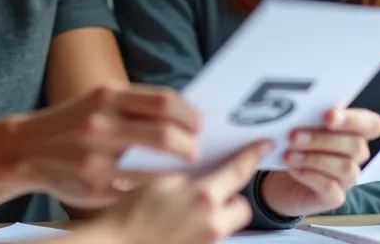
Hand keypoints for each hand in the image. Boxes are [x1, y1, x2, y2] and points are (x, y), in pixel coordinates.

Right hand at [6, 83, 200, 208]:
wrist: (26, 148)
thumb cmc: (75, 122)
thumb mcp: (100, 101)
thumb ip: (136, 105)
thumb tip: (184, 115)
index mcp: (107, 96)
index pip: (164, 102)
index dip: (189, 114)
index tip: (201, 124)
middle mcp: (101, 125)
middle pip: (164, 135)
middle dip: (189, 145)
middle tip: (197, 151)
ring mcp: (96, 158)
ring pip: (154, 168)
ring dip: (177, 171)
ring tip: (186, 170)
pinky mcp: (94, 187)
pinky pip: (136, 189)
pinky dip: (155, 188)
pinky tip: (162, 186)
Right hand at [91, 139, 272, 243]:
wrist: (115, 243)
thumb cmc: (131, 213)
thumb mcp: (160, 181)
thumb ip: (190, 176)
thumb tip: (203, 173)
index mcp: (204, 198)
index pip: (239, 171)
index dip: (252, 156)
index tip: (264, 145)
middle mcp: (211, 224)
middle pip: (241, 207)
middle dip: (231, 197)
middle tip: (211, 188)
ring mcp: (205, 242)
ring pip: (227, 224)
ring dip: (217, 214)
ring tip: (191, 207)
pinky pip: (209, 236)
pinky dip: (202, 227)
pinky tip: (180, 221)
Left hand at [259, 107, 379, 216]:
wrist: (279, 178)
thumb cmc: (295, 144)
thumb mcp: (299, 125)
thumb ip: (305, 116)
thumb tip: (292, 113)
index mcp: (354, 130)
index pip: (373, 124)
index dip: (354, 120)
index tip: (328, 116)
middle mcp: (356, 155)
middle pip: (356, 146)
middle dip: (324, 139)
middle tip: (294, 136)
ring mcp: (347, 178)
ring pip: (346, 168)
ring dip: (314, 159)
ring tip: (289, 155)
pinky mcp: (334, 197)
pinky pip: (330, 188)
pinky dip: (310, 177)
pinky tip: (293, 169)